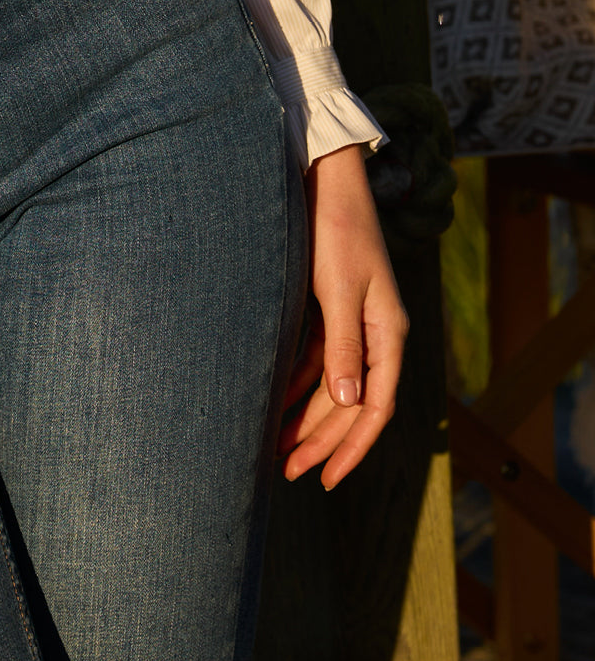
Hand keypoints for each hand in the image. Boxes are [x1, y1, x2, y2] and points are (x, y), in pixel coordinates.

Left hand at [278, 143, 408, 489]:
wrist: (324, 181)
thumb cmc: (335, 231)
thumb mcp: (340, 290)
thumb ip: (343, 347)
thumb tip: (350, 404)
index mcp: (388, 333)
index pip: (375, 407)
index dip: (351, 447)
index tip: (325, 479)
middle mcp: (374, 335)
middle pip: (351, 405)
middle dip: (321, 442)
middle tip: (287, 474)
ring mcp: (351, 324)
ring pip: (331, 388)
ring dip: (305, 420)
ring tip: (276, 451)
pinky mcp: (328, 312)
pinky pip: (314, 363)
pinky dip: (295, 387)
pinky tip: (272, 406)